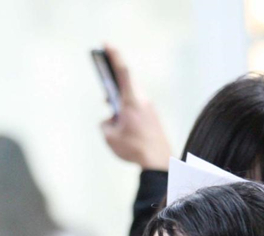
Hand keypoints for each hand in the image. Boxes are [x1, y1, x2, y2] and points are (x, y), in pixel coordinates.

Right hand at [99, 43, 171, 169]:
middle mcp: (142, 101)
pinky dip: (127, 111)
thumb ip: (105, 125)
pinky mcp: (153, 118)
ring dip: (119, 100)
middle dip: (113, 81)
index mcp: (131, 101)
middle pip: (126, 83)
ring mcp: (149, 109)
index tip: (106, 44)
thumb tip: (110, 121)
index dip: (114, 56)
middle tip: (104, 72)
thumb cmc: (134, 149)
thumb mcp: (110, 137)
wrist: (159, 162)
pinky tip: (122, 123)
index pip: (122, 71)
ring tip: (110, 107)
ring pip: (131, 97)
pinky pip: (137, 108)